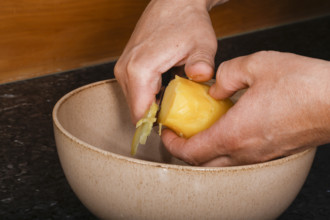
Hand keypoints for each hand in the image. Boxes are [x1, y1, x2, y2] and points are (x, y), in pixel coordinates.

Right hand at [114, 0, 226, 122]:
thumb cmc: (186, 21)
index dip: (157, 126)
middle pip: (137, 110)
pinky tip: (167, 91)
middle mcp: (125, 70)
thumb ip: (202, 63)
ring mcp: (123, 68)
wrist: (174, 3)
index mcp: (139, 69)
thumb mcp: (202, 44)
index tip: (175, 129)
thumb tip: (201, 77)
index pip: (140, 114)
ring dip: (154, 106)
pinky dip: (150, 96)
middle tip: (180, 117)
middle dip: (157, 118)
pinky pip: (135, 91)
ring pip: (135, 102)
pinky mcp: (126, 66)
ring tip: (175, 103)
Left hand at [162, 51, 329, 165]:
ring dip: (206, 149)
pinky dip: (226, 148)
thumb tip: (216, 89)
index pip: (191, 151)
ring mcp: (260, 156)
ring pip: (221, 163)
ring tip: (203, 129)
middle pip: (203, 163)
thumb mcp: (257, 65)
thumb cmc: (304, 86)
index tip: (168, 132)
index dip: (173, 143)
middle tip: (181, 133)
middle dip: (185, 150)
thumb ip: (227, 75)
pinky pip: (240, 157)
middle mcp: (245, 151)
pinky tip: (231, 128)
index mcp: (234, 133)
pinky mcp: (272, 153)